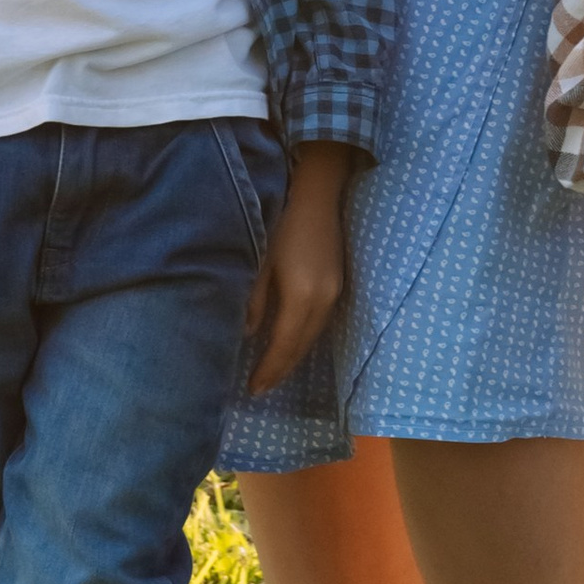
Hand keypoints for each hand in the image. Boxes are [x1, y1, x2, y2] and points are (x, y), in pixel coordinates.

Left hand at [244, 146, 351, 393]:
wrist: (317, 194)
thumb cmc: (282, 222)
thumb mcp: (260, 260)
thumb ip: (254, 300)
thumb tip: (246, 334)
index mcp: (302, 296)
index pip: (284, 345)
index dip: (269, 369)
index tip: (252, 389)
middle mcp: (323, 301)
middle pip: (301, 346)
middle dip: (281, 370)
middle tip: (260, 388)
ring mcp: (334, 293)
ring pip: (313, 337)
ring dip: (293, 356)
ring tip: (273, 371)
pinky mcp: (337, 284)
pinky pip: (320, 323)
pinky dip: (304, 338)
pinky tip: (291, 341)